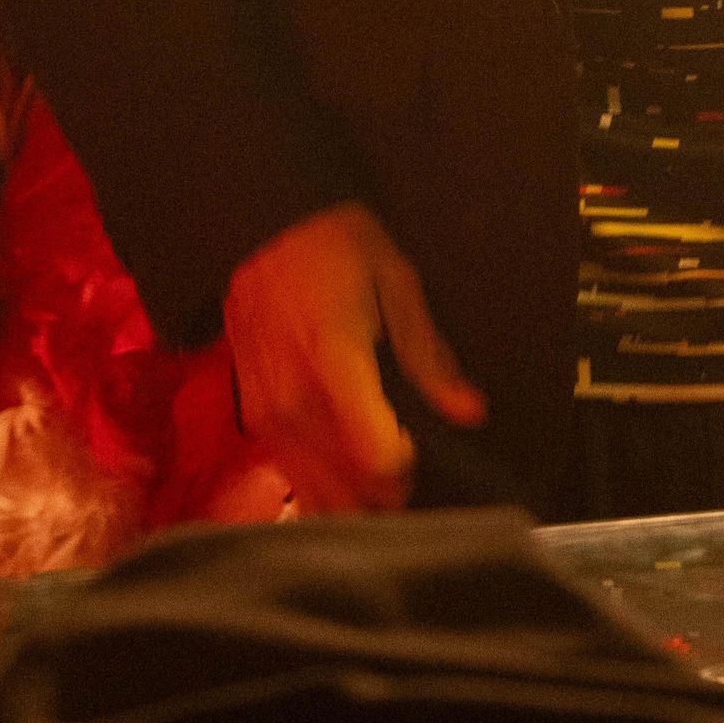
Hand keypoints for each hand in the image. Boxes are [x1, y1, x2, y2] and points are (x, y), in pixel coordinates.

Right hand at [223, 202, 486, 512]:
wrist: (268, 228)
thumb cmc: (337, 248)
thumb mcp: (398, 283)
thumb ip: (430, 356)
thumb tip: (469, 410)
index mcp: (334, 360)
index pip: (375, 457)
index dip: (409, 464)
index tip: (417, 441)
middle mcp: (294, 399)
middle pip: (351, 490)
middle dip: (388, 486)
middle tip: (403, 447)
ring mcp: (268, 415)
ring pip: (320, 494)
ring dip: (356, 492)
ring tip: (375, 451)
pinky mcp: (254, 421)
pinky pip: (294, 477)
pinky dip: (324, 480)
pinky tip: (343, 453)